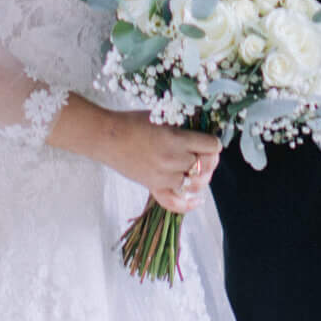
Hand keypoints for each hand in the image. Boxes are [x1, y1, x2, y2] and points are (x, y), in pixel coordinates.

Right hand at [106, 115, 221, 212]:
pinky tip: (197, 200)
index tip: (210, 141)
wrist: (106, 137)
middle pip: (205, 165)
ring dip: (201, 177)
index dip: (214, 143)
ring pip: (194, 183)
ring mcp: (162, 176)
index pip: (211, 146)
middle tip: (206, 154)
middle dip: (209, 159)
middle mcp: (172, 160)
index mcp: (176, 139)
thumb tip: (203, 131)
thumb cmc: (132, 122)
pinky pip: (174, 203)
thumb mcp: (161, 116)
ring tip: (200, 170)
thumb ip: (182, 125)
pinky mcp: (152, 187)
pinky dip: (188, 205)